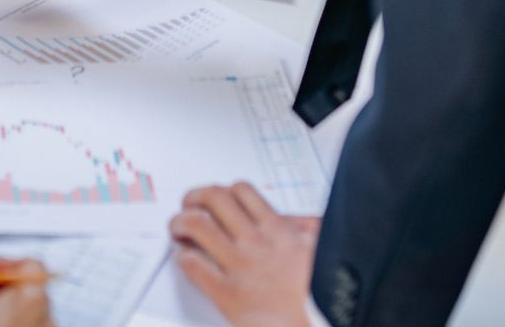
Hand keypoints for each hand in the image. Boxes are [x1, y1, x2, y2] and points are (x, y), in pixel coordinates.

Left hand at [168, 183, 319, 326]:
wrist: (325, 326)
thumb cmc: (324, 295)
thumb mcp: (325, 249)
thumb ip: (308, 229)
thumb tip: (301, 221)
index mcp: (279, 230)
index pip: (241, 192)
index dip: (222, 191)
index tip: (214, 199)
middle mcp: (256, 243)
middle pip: (214, 199)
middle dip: (195, 198)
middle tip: (189, 207)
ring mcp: (240, 267)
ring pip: (197, 225)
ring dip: (181, 222)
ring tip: (178, 230)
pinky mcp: (228, 296)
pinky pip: (193, 266)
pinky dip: (183, 258)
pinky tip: (185, 261)